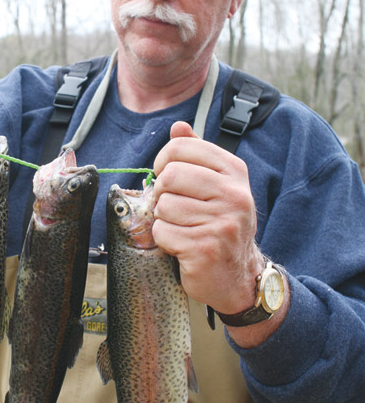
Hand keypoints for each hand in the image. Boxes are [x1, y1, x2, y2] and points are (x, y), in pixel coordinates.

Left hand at [151, 120, 263, 313]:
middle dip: (162, 193)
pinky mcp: (205, 248)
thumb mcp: (216, 184)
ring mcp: (222, 222)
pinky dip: (164, 240)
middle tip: (174, 207)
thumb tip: (178, 127)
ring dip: (164, 220)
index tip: (168, 177)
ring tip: (183, 228)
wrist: (239, 275)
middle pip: (169, 176)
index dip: (164, 162)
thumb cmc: (220, 224)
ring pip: (163, 206)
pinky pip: (162, 233)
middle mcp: (233, 195)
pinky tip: (182, 246)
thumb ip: (197, 154)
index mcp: (234, 171)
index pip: (181, 147)